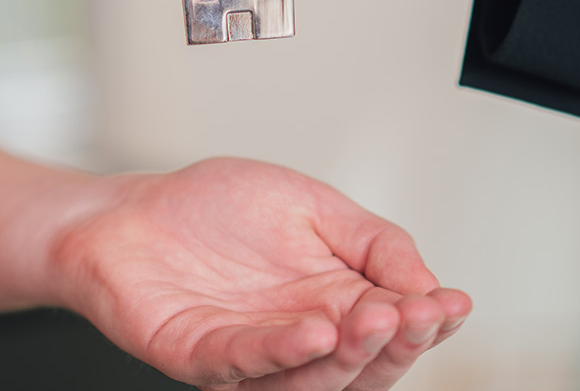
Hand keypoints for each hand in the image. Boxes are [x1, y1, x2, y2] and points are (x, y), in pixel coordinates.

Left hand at [50, 158, 470, 390]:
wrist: (126, 213)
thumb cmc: (209, 209)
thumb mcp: (311, 205)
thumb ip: (372, 240)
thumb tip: (428, 280)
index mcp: (331, 303)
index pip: (393, 327)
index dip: (428, 320)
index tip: (453, 302)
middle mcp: (297, 338)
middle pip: (364, 364)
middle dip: (400, 341)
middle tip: (423, 313)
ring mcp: (251, 356)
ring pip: (314, 377)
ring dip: (352, 356)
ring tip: (381, 320)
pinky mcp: (201, 358)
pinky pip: (247, 362)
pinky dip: (284, 352)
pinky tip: (318, 333)